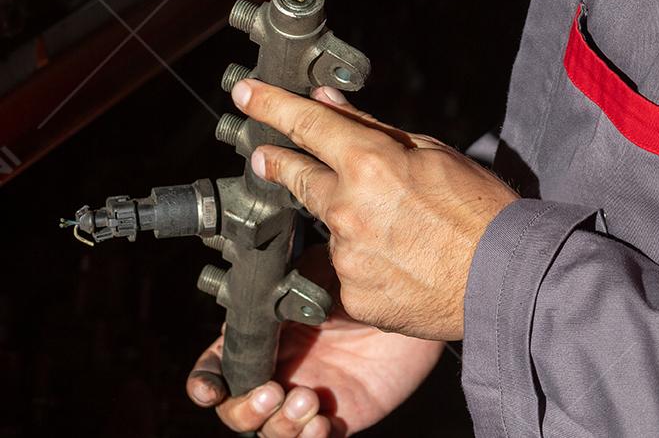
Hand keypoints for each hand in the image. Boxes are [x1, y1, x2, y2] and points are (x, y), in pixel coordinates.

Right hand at [186, 242, 443, 434]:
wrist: (415, 302)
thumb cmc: (365, 278)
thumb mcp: (316, 274)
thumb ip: (281, 288)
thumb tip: (252, 290)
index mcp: (266, 332)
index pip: (220, 362)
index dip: (206, 379)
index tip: (210, 389)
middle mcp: (279, 367)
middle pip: (236, 405)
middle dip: (246, 407)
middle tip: (274, 391)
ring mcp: (303, 394)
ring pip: (267, 430)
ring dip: (278, 425)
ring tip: (308, 401)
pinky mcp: (334, 418)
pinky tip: (322, 423)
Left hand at [229, 78, 517, 339]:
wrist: (503, 278)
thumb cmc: (478, 208)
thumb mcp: (430, 150)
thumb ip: (372, 128)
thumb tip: (329, 101)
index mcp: (368, 163)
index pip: (305, 123)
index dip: (270, 104)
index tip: (246, 93)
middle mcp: (346, 209)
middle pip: (296, 177)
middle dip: (278, 163)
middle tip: (265, 156)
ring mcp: (346, 257)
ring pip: (328, 228)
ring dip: (344, 220)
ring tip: (395, 226)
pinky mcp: (353, 296)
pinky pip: (346, 270)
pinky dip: (363, 260)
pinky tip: (398, 260)